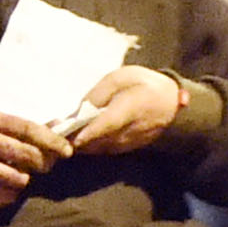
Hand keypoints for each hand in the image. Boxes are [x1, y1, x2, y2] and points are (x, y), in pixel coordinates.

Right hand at [0, 110, 74, 211]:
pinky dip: (8, 195)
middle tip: (42, 167)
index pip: (28, 128)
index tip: (67, 151)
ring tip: (16, 179)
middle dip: (41, 163)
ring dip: (22, 181)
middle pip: (27, 155)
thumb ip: (10, 131)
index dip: (51, 140)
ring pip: (18, 179)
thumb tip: (52, 135)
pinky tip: (1, 190)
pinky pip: (2, 196)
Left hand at [66, 65, 184, 154]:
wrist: (173, 105)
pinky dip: (90, 145)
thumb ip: (100, 93)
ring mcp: (128, 143)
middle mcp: (129, 130)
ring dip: (80, 144)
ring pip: (98, 147)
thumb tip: (80, 110)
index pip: (108, 124)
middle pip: (98, 140)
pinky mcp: (126, 149)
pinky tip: (77, 138)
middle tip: (54, 135)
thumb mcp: (123, 77)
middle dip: (76, 139)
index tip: (73, 138)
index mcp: (130, 107)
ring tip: (62, 135)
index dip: (90, 132)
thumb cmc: (146, 85)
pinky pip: (104, 149)